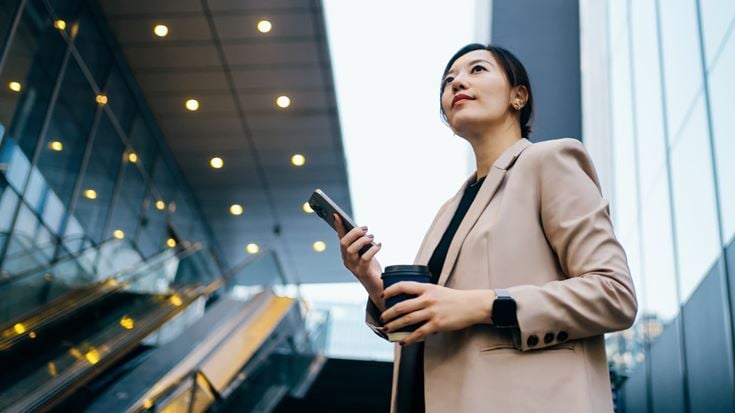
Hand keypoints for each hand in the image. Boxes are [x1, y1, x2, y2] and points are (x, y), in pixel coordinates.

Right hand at [335, 214, 384, 310]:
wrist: (378, 285)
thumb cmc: (372, 266)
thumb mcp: (365, 251)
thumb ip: (361, 242)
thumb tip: (361, 229)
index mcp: (346, 253)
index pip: (340, 237)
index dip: (338, 226)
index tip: (336, 214)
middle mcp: (346, 259)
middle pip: (344, 243)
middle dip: (354, 233)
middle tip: (365, 229)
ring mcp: (353, 267)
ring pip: (351, 250)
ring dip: (362, 240)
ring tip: (372, 237)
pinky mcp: (362, 272)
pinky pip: (365, 258)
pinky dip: (373, 249)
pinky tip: (379, 245)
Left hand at [380, 282, 494, 345]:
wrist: (473, 305)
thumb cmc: (455, 298)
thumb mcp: (438, 290)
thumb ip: (424, 294)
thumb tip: (409, 303)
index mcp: (427, 288)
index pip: (403, 286)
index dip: (390, 290)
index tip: (383, 295)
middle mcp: (427, 299)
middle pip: (401, 306)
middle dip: (388, 313)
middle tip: (382, 318)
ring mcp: (432, 312)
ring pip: (407, 320)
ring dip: (394, 325)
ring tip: (387, 329)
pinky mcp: (437, 324)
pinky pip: (419, 333)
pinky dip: (409, 338)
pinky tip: (402, 342)